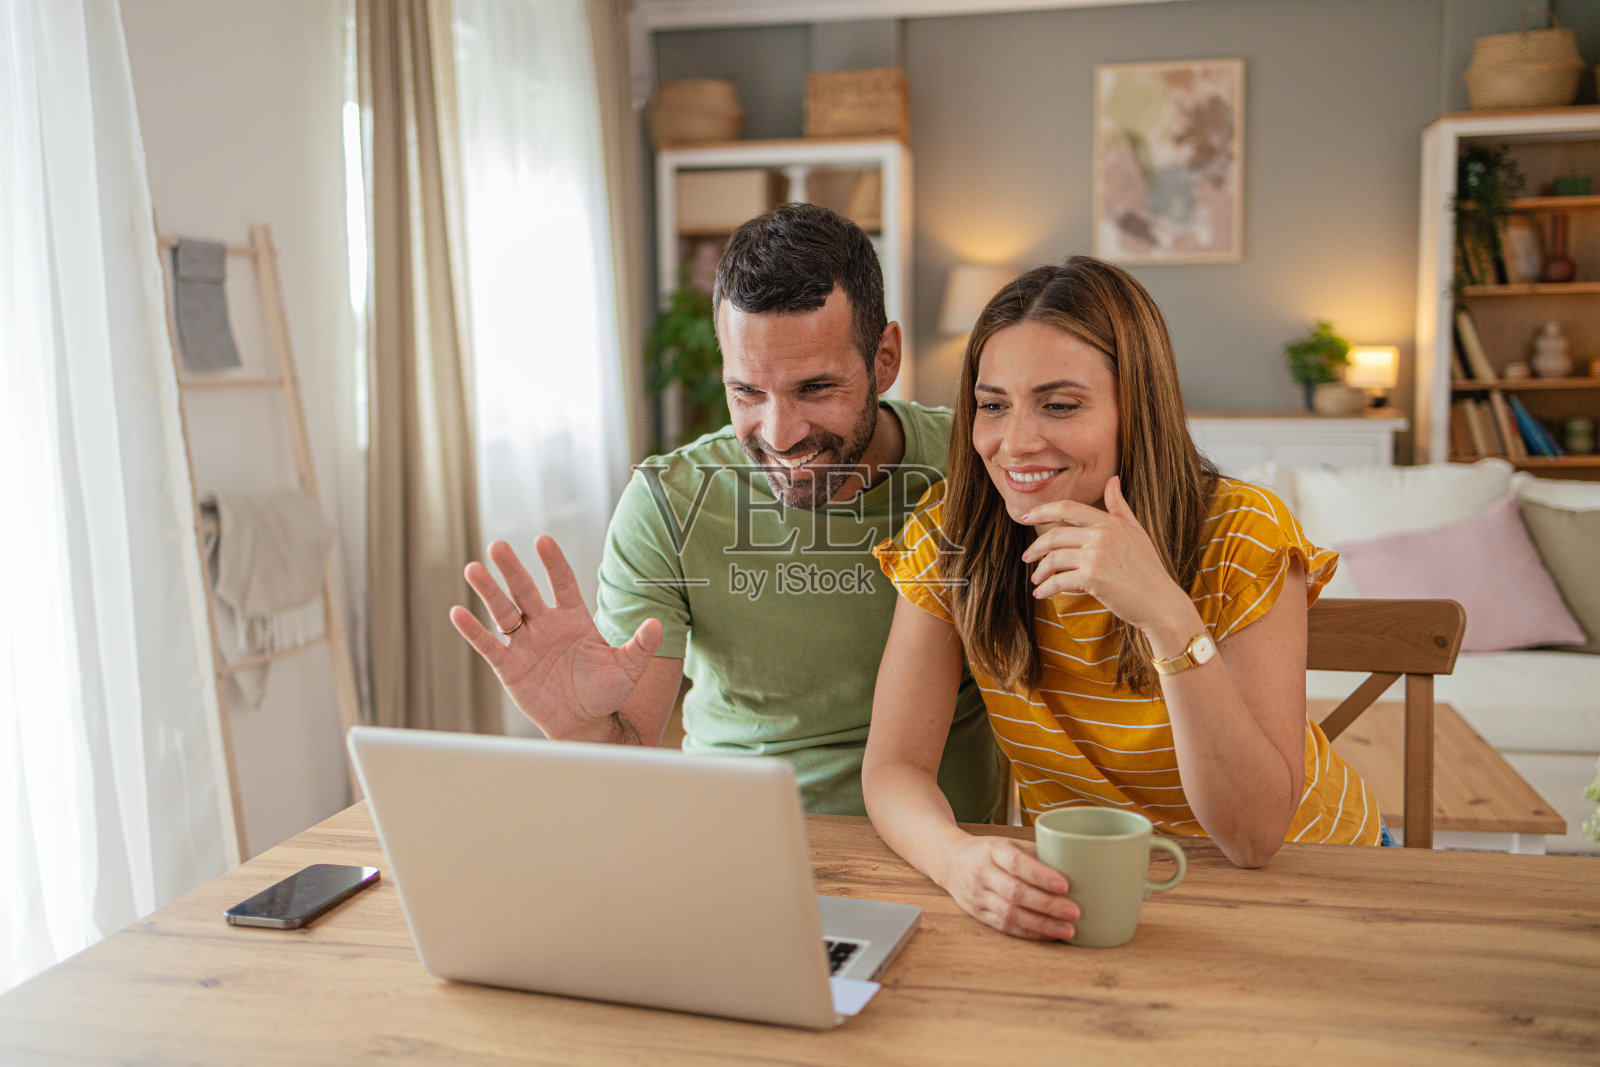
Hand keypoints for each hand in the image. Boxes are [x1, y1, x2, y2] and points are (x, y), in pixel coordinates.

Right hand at [449, 536, 661, 739]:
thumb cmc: (605, 692)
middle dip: (513, 569)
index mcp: (574, 619)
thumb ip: (640, 646)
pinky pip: (488, 645)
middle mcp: (546, 625)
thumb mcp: (627, 668)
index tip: (542, 541)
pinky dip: (473, 631)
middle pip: (526, 591)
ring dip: (488, 592)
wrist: (584, 723)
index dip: (553, 563)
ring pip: (503, 612)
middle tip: (498, 546)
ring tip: (473, 568)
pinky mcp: (509, 666)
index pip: (562, 583)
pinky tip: (458, 612)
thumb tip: (657, 625)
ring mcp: (525, 644)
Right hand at [938, 835, 1078, 940]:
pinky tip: (1049, 935)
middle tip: (1074, 912)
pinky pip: (1005, 926)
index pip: (1017, 863)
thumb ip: (1035, 853)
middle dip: (1048, 905)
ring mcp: (978, 895)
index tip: (1065, 885)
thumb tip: (1073, 866)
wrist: (949, 860)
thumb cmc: (987, 851)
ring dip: (1041, 924)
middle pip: (1015, 893)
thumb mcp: (1008, 842)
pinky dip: (1029, 932)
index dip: (1041, 876)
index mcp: (993, 850)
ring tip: (1068, 930)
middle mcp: (983, 873)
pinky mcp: (977, 914)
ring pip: (1010, 914)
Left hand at [1019, 475, 1195, 638]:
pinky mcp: (1093, 578)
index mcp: (1109, 522)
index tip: (1026, 517)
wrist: (1161, 603)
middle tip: (1027, 557)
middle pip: (1054, 535)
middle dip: (1035, 548)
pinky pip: (1058, 581)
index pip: (1067, 509)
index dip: (1042, 511)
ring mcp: (1096, 556)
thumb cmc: (1148, 569)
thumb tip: (1112, 480)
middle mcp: (1101, 535)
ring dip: (1040, 572)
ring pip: (1053, 559)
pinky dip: (1046, 589)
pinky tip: (1041, 594)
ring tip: (1037, 580)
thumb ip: (1119, 507)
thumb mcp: (1136, 532)